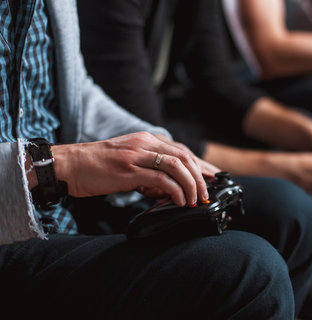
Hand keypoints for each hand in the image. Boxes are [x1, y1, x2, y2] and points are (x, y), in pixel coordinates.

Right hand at [52, 132, 209, 206]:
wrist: (68, 165)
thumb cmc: (96, 166)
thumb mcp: (129, 161)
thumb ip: (150, 170)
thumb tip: (169, 189)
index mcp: (146, 140)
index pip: (182, 150)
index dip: (200, 164)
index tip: (214, 177)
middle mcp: (145, 143)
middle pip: (184, 156)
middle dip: (201, 176)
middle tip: (206, 194)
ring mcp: (137, 155)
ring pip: (177, 166)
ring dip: (191, 184)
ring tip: (195, 199)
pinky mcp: (129, 170)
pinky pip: (161, 179)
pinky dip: (175, 191)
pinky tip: (178, 201)